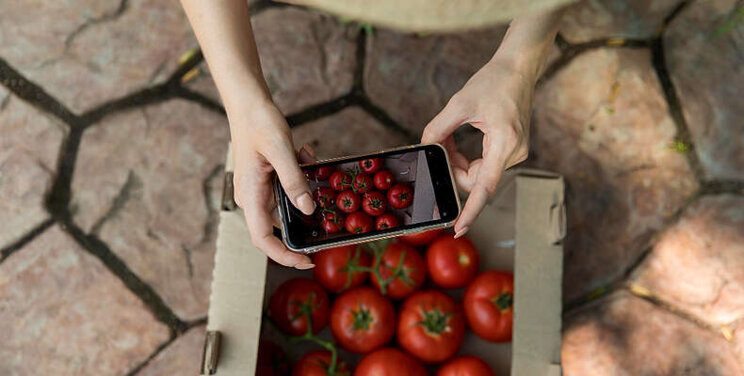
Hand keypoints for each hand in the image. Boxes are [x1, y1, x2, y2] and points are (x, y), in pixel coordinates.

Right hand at [231, 102, 316, 268]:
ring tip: (310, 161)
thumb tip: (307, 210)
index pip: (263, 239)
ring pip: (288, 204)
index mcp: (251, 195)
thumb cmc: (259, 123)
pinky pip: (288, 188)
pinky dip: (302, 177)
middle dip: (303, 221)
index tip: (306, 261)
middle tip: (327, 215)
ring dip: (305, 190)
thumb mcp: (281, 150)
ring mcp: (259, 189)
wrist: (248, 102)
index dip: (283, 256)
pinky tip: (305, 154)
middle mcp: (253, 198)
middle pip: (278, 226)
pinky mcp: (266, 179)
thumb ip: (294, 181)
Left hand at [422, 58, 534, 237]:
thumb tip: (425, 148)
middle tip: (440, 146)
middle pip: (475, 180)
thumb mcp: (459, 103)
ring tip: (451, 138)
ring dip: (459, 163)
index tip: (459, 229)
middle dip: (452, 170)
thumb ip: (438, 129)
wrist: (519, 68)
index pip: (485, 187)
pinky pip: (484, 166)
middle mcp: (515, 153)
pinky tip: (461, 142)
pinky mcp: (512, 151)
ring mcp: (516, 154)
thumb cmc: (493, 81)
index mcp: (504, 143)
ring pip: (478, 174)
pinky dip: (468, 158)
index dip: (471, 211)